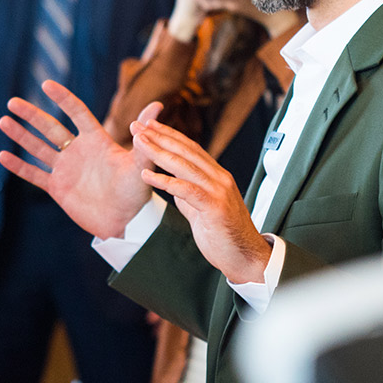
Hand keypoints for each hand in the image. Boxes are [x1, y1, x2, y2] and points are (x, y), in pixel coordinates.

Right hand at [0, 80, 157, 238]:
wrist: (126, 222)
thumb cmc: (136, 191)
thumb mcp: (140, 162)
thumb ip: (144, 137)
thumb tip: (158, 105)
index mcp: (96, 140)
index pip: (77, 113)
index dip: (63, 99)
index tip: (47, 85)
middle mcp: (78, 151)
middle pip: (50, 128)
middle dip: (31, 115)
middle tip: (12, 102)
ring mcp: (66, 169)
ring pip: (38, 148)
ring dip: (20, 136)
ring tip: (4, 120)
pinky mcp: (58, 188)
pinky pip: (34, 175)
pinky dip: (19, 166)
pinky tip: (3, 156)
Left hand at [131, 117, 269, 283]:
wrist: (245, 258)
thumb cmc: (223, 235)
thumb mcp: (202, 209)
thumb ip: (189, 196)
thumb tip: (175, 187)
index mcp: (217, 176)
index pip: (190, 148)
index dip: (169, 134)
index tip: (149, 124)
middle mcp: (219, 178)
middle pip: (185, 151)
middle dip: (159, 136)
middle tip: (136, 125)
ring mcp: (218, 191)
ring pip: (184, 165)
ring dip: (157, 152)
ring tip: (138, 142)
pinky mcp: (214, 207)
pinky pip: (185, 189)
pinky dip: (164, 181)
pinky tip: (146, 175)